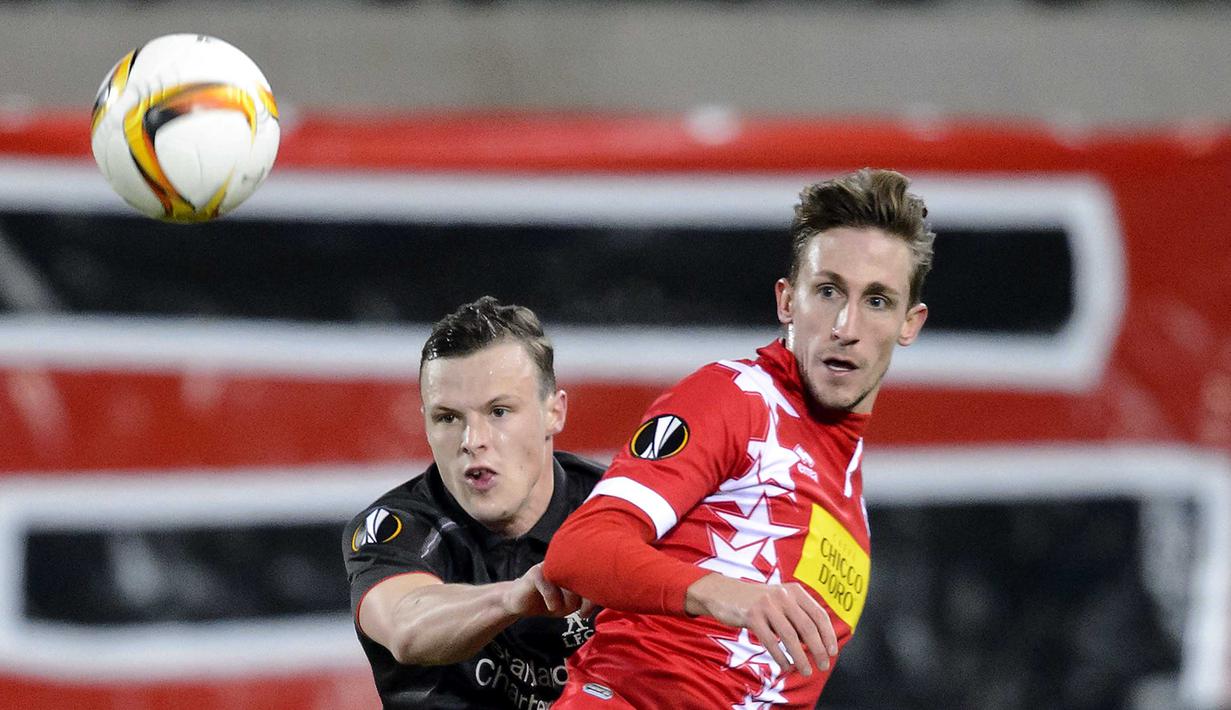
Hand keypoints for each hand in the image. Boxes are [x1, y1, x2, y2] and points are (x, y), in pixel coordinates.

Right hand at [502, 563, 590, 618]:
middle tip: (578, 612)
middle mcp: (565, 562)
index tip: (587, 612)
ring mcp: (551, 565)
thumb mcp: (572, 604)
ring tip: (560, 609)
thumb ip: (586, 600)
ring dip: (568, 602)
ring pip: (569, 582)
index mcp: (577, 567)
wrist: (521, 602)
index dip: (596, 595)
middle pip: (584, 578)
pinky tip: (551, 607)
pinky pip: (549, 587)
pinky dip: (552, 600)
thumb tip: (602, 600)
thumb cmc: (551, 601)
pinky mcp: (536, 572)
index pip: (595, 575)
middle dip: (582, 600)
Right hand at [685, 574, 837, 676]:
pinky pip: (770, 641)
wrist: (723, 593)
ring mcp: (766, 605)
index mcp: (794, 591)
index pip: (818, 614)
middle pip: (807, 627)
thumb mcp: (780, 601)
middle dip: (818, 649)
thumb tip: (817, 642)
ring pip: (790, 637)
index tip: (832, 651)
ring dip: (801, 657)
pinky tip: (785, 666)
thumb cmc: (756, 602)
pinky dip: (780, 657)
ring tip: (805, 671)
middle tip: (823, 666)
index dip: (828, 634)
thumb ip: (797, 616)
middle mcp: (783, 595)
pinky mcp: (751, 616)